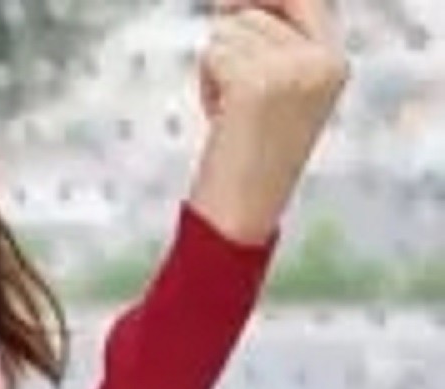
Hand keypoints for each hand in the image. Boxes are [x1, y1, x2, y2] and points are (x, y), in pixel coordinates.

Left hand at [189, 0, 349, 243]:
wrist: (241, 215)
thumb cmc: (248, 163)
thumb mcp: (276, 95)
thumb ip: (272, 46)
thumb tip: (233, 0)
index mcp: (334, 62)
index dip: (264, 0)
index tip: (231, 8)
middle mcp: (322, 60)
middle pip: (254, 12)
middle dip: (231, 49)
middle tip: (235, 104)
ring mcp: (292, 69)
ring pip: (228, 31)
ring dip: (216, 70)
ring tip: (231, 115)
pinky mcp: (257, 81)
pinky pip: (213, 53)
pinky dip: (206, 84)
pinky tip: (220, 118)